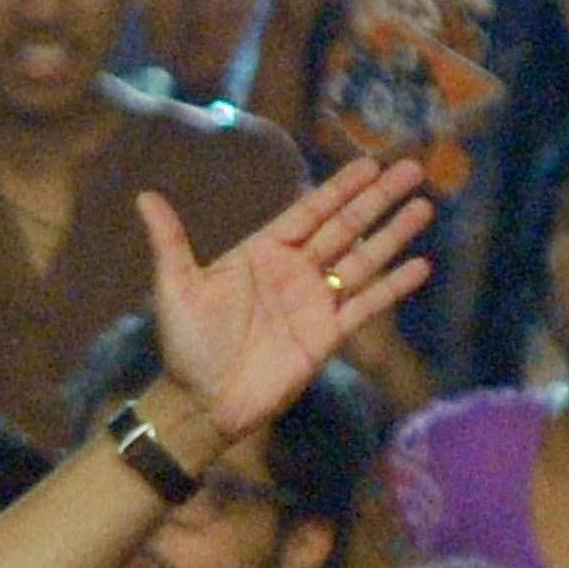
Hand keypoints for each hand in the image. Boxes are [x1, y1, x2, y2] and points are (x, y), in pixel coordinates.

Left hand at [143, 154, 432, 444]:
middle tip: (411, 169)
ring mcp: (314, 303)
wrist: (201, 403)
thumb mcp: (175, 288)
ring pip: (362, 260)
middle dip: (377, 199)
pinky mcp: (327, 336)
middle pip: (344, 227)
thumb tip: (144, 197)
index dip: (340, 188)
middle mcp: (294, 272)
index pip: (309, 211)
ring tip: (424, 207)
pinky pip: (366, 306)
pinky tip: (420, 266)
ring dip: (393, 234)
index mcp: (262, 253)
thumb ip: (170, 241)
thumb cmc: (186, 346)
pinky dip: (393, 287)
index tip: (369, 164)